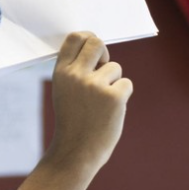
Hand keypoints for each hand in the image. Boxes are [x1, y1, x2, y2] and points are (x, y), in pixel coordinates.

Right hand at [49, 31, 132, 172]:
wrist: (77, 151)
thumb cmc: (74, 121)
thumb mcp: (64, 91)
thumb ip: (76, 71)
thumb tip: (98, 50)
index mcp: (62, 73)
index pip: (75, 38)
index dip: (88, 38)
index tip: (95, 49)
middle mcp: (77, 76)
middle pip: (97, 43)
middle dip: (105, 53)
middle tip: (105, 68)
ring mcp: (96, 86)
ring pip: (115, 68)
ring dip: (114, 82)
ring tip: (103, 103)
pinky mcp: (114, 97)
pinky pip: (126, 84)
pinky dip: (123, 95)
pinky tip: (111, 111)